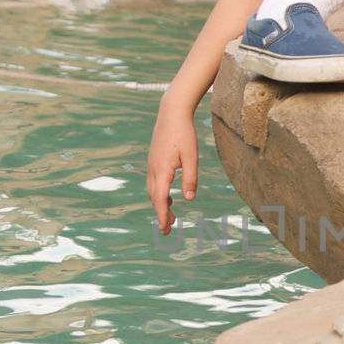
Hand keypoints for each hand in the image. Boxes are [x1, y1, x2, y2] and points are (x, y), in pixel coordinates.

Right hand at [147, 97, 197, 234]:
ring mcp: (151, 164)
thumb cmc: (184, 134)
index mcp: (162, 170)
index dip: (162, 215)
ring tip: (171, 218)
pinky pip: (154, 182)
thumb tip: (189, 199)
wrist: (171, 112)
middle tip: (167, 231)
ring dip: (160, 205)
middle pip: (154, 197)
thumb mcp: (191, 157)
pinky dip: (159, 194)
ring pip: (153, 190)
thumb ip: (190, 178)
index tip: (166, 229)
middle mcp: (153, 169)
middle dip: (160, 214)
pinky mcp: (154, 160)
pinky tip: (168, 197)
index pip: (159, 199)